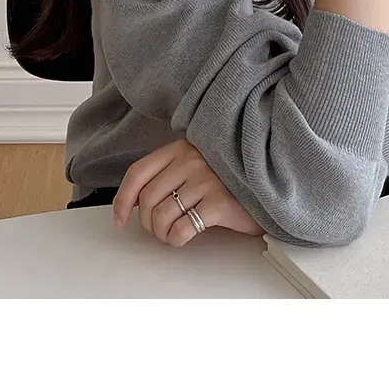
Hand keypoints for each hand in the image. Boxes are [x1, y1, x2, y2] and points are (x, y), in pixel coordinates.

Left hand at [113, 138, 263, 245]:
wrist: (268, 185)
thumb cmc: (229, 180)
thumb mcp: (195, 166)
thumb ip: (168, 175)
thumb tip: (133, 203)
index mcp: (180, 148)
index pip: (138, 173)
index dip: (122, 199)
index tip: (120, 219)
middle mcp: (190, 160)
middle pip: (147, 200)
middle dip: (147, 223)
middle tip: (158, 230)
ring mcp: (205, 179)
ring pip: (161, 217)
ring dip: (162, 234)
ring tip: (173, 234)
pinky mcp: (219, 202)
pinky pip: (181, 229)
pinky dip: (176, 239)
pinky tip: (184, 237)